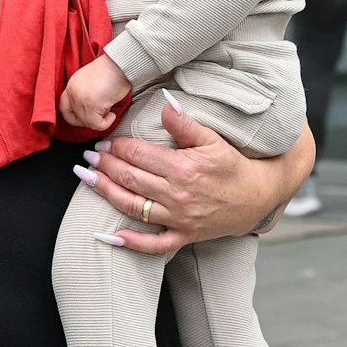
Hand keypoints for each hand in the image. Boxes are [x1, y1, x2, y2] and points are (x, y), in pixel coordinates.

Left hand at [59, 55, 129, 131]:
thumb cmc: (112, 71)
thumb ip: (86, 95)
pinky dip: (105, 123)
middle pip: (73, 117)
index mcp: (71, 85)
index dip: (73, 116)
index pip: (64, 108)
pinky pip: (96, 124)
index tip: (85, 118)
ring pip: (85, 122)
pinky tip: (112, 115)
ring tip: (109, 110)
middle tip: (100, 115)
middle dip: (88, 120)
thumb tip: (91, 113)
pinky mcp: (91, 104)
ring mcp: (80, 98)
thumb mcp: (92, 82)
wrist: (120, 64)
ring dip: (99, 120)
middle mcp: (72, 92)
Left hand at [80, 92, 304, 253]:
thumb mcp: (213, 139)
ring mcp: (179, 218)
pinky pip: (154, 244)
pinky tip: (110, 237)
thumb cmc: (233, 166)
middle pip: (130, 178)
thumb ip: (185, 123)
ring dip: (106, 192)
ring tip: (87, 179)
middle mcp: (178, 195)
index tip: (102, 142)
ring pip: (133, 207)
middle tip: (87, 157)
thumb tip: (164, 103)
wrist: (259, 197)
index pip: (139, 155)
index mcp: (183, 168)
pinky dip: (132, 243)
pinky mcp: (184, 235)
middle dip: (105, 166)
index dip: (117, 147)